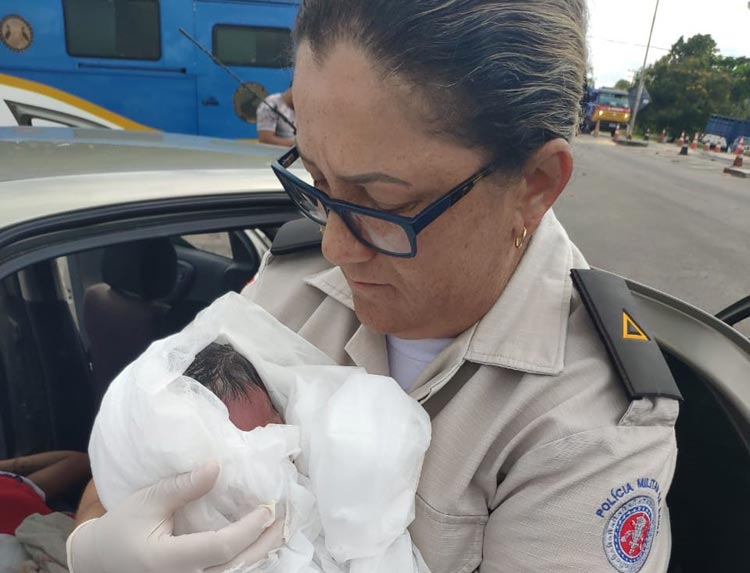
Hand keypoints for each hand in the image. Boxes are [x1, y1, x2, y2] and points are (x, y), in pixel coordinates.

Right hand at [66, 462, 283, 572]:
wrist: (102, 559)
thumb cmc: (122, 527)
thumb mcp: (148, 501)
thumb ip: (183, 487)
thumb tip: (217, 467)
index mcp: (166, 562)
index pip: (219, 548)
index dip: (247, 530)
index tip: (267, 509)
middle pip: (235, 566)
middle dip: (265, 542)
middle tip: (286, 515)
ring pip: (234, 572)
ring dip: (260, 551)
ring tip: (280, 526)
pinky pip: (226, 572)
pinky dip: (246, 557)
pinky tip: (261, 539)